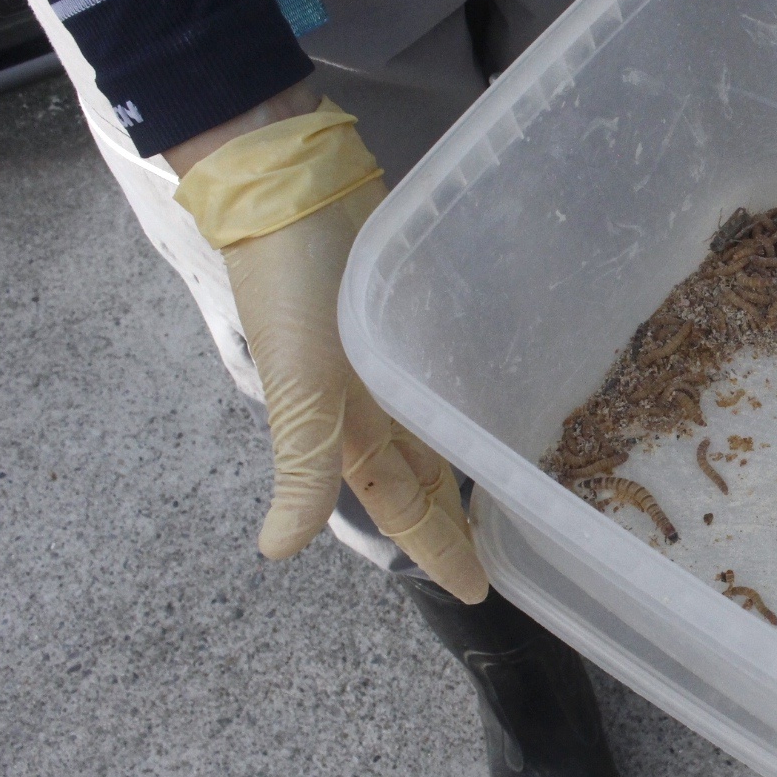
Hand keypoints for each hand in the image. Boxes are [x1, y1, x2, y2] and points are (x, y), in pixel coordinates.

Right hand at [172, 94, 489, 602]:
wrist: (288, 188)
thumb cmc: (291, 286)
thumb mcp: (297, 383)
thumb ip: (300, 465)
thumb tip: (277, 552)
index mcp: (346, 428)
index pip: (403, 507)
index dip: (437, 548)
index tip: (478, 588)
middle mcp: (368, 401)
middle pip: (420, 476)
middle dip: (452, 518)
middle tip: (498, 551)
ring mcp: (384, 357)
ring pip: (430, 429)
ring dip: (458, 462)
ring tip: (499, 488)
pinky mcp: (402, 312)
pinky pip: (438, 372)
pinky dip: (458, 396)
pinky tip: (483, 399)